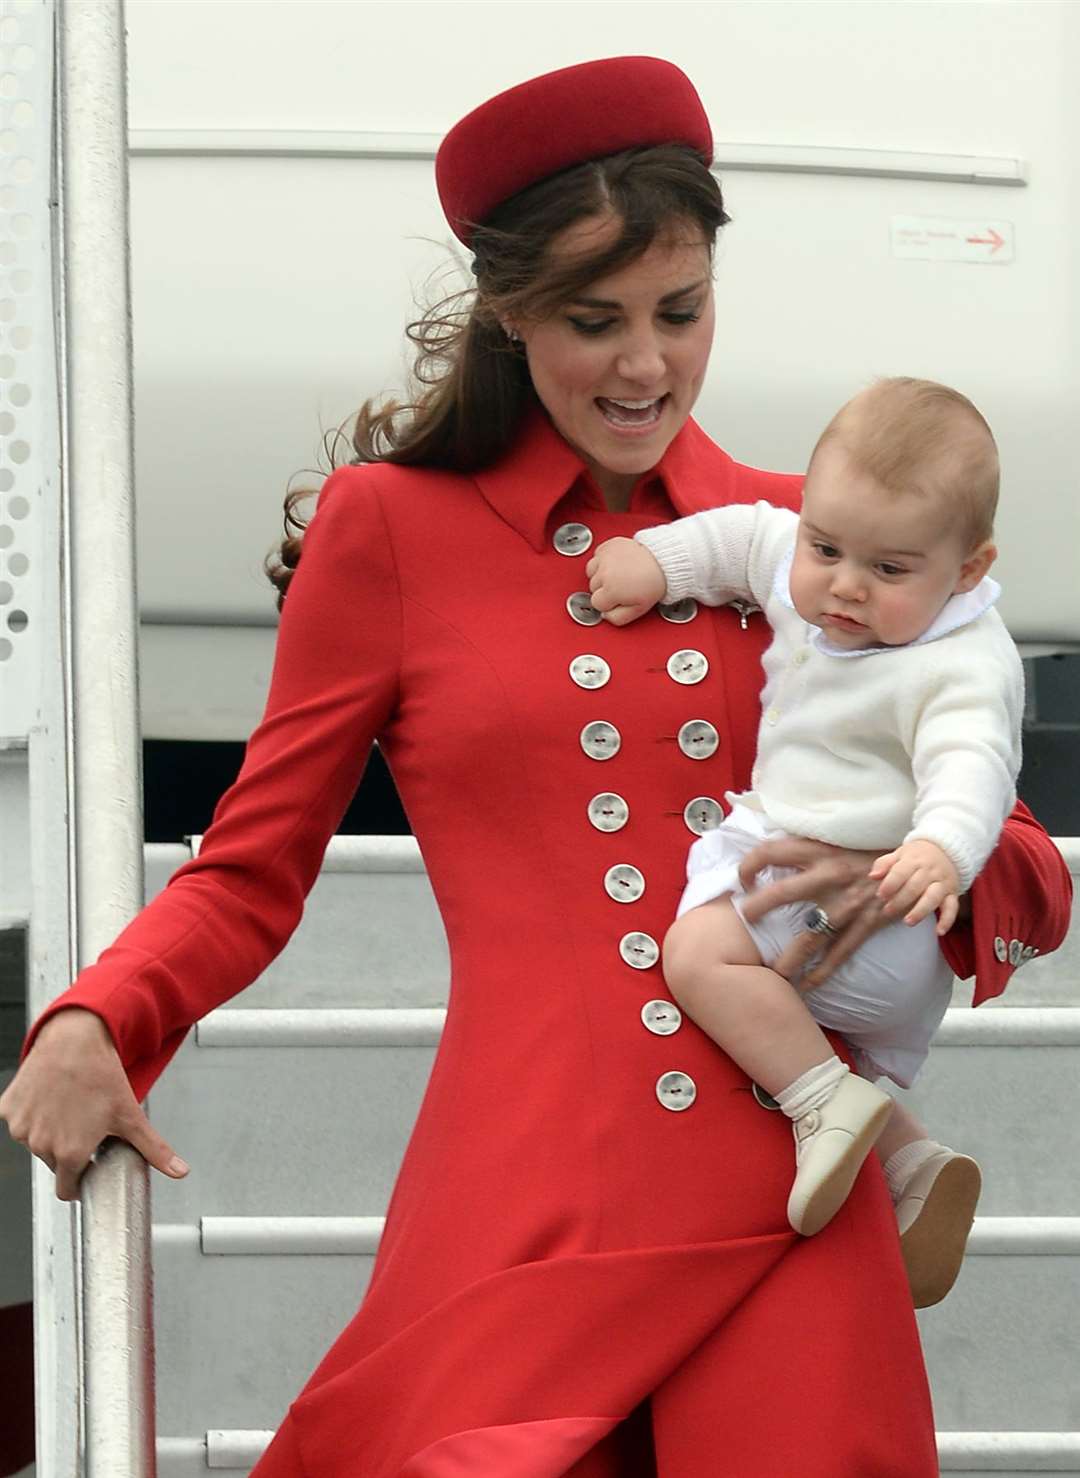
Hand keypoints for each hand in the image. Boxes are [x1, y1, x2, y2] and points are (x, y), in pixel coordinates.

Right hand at [0, 1007, 188, 1201]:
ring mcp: (21, 1127)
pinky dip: (33, 1114)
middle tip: (85, 1126)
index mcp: (69, 1153)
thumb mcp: (131, 1115)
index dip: (80, 1181)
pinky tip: (51, 1098)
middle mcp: (41, 1145)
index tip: (88, 1167)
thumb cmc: (101, 1075)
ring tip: (70, 1108)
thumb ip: (154, 1149)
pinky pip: (20, 1121)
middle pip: (54, 1163)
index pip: (67, 1189)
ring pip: (36, 1142)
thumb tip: (179, 1171)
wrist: (74, 1039)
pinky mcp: (9, 1109)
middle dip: (68, 1151)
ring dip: (49, 1132)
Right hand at [585, 537, 665, 625]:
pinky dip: (603, 560)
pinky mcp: (608, 546)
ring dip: (600, 574)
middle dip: (604, 589)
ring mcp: (605, 558)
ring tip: (616, 576)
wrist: (663, 561)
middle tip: (621, 587)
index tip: (617, 599)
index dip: (608, 604)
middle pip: (593, 587)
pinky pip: (596, 555)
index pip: (596, 603)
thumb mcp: (639, 610)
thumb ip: (618, 618)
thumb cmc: (653, 582)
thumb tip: (606, 616)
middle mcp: (605, 573)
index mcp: (611, 591)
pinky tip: (614, 564)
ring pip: (591, 571)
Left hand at [736, 837, 887, 988]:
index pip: (771, 852)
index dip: (749, 864)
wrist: (914, 864)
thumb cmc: (867, 852)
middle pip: (783, 893)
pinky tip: (807, 986)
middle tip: (745, 920)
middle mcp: (830, 875)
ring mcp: (848, 903)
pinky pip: (840, 953)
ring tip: (772, 973)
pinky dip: (822, 972)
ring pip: (810, 935)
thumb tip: (766, 857)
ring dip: (789, 958)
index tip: (742, 880)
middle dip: (757, 909)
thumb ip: (804, 848)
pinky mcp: (866, 923)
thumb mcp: (834, 840)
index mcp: (820, 850)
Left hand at [869, 839, 959, 934]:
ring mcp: (942, 883)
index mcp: (914, 860)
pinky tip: (939, 932)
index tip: (881, 895)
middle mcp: (930, 871)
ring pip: (933, 898)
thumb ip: (884, 864)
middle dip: (900, 900)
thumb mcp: (899, 854)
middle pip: (915, 887)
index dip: (890, 885)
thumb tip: (872, 876)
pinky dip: (947, 920)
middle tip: (887, 910)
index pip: (901, 872)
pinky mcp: (952, 893)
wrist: (947, 850)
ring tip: (908, 922)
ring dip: (920, 911)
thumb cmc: (916, 856)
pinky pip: (953, 907)